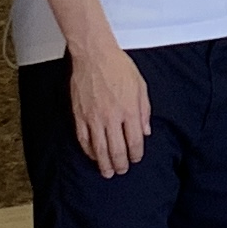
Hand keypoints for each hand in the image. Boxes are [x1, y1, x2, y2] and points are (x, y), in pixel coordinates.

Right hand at [69, 41, 152, 177]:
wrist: (94, 55)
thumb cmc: (117, 66)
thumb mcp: (141, 86)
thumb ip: (144, 111)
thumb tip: (146, 131)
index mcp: (129, 110)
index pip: (134, 141)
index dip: (136, 155)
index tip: (136, 159)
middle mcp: (112, 117)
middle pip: (117, 150)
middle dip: (121, 164)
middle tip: (122, 170)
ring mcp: (94, 118)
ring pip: (99, 149)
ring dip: (104, 164)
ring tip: (107, 172)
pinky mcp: (80, 115)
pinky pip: (84, 139)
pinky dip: (88, 151)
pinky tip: (93, 156)